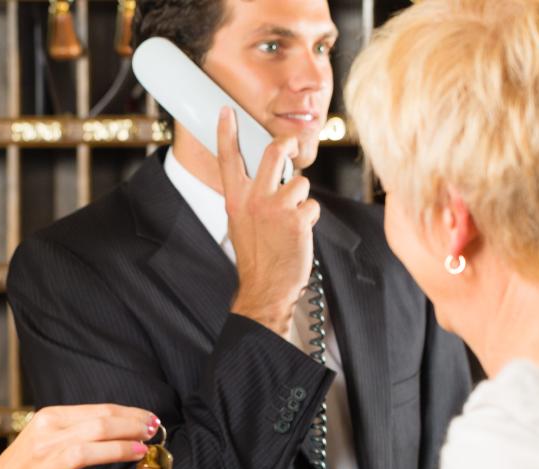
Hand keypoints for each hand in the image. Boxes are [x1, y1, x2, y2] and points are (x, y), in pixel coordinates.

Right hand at [0, 404, 157, 468]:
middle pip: (97, 426)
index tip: (150, 418)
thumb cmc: (26, 462)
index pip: (97, 410)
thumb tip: (122, 423)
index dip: (129, 414)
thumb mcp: (45, 434)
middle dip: (131, 428)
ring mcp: (44, 467)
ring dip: (120, 449)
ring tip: (141, 449)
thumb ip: (78, 426)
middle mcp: (45, 440)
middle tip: (153, 431)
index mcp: (48, 419)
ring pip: (86, 450)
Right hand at [216, 107, 319, 334]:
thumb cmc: (255, 255)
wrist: (265, 286)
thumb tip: (266, 176)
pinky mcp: (297, 218)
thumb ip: (249, 197)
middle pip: (274, 152)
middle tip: (290, 147)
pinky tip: (299, 233)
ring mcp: (276, 207)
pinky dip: (309, 218)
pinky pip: (312, 206)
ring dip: (301, 199)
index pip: (229, 159)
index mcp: (235, 199)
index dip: (227, 132)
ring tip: (291, 219)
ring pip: (300, 183)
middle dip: (287, 145)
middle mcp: (254, 199)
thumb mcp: (240, 222)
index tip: (227, 111)